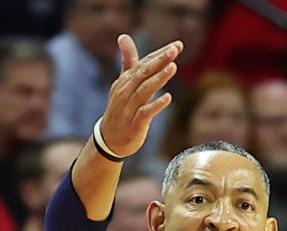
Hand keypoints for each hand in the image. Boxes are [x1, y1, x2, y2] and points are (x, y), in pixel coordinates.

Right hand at [98, 35, 182, 157]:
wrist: (109, 139)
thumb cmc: (121, 109)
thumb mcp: (123, 83)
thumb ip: (128, 62)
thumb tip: (123, 36)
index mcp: (125, 80)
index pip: (144, 63)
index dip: (160, 54)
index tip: (177, 45)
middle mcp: (126, 91)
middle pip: (144, 73)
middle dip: (160, 61)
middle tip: (175, 50)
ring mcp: (129, 108)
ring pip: (144, 90)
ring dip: (159, 79)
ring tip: (173, 67)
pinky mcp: (134, 124)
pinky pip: (145, 113)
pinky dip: (156, 105)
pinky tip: (168, 98)